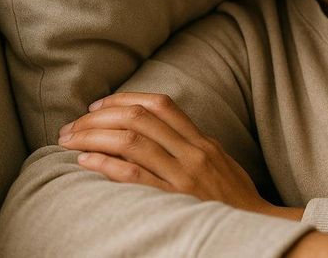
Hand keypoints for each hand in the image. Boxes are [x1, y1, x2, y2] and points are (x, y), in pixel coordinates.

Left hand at [57, 91, 272, 215]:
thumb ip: (190, 145)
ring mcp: (184, 175)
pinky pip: (135, 176)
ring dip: (94, 136)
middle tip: (73, 125)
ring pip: (133, 141)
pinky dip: (107, 164)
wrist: (257, 228)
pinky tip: (86, 161)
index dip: (124, 99)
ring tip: (70, 140)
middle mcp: (193, 152)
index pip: (159, 104)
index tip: (97, 106)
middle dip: (99, 118)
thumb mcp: (218, 161)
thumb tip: (155, 132)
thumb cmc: (235, 199)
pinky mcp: (175, 200)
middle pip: (139, 118)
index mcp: (202, 140)